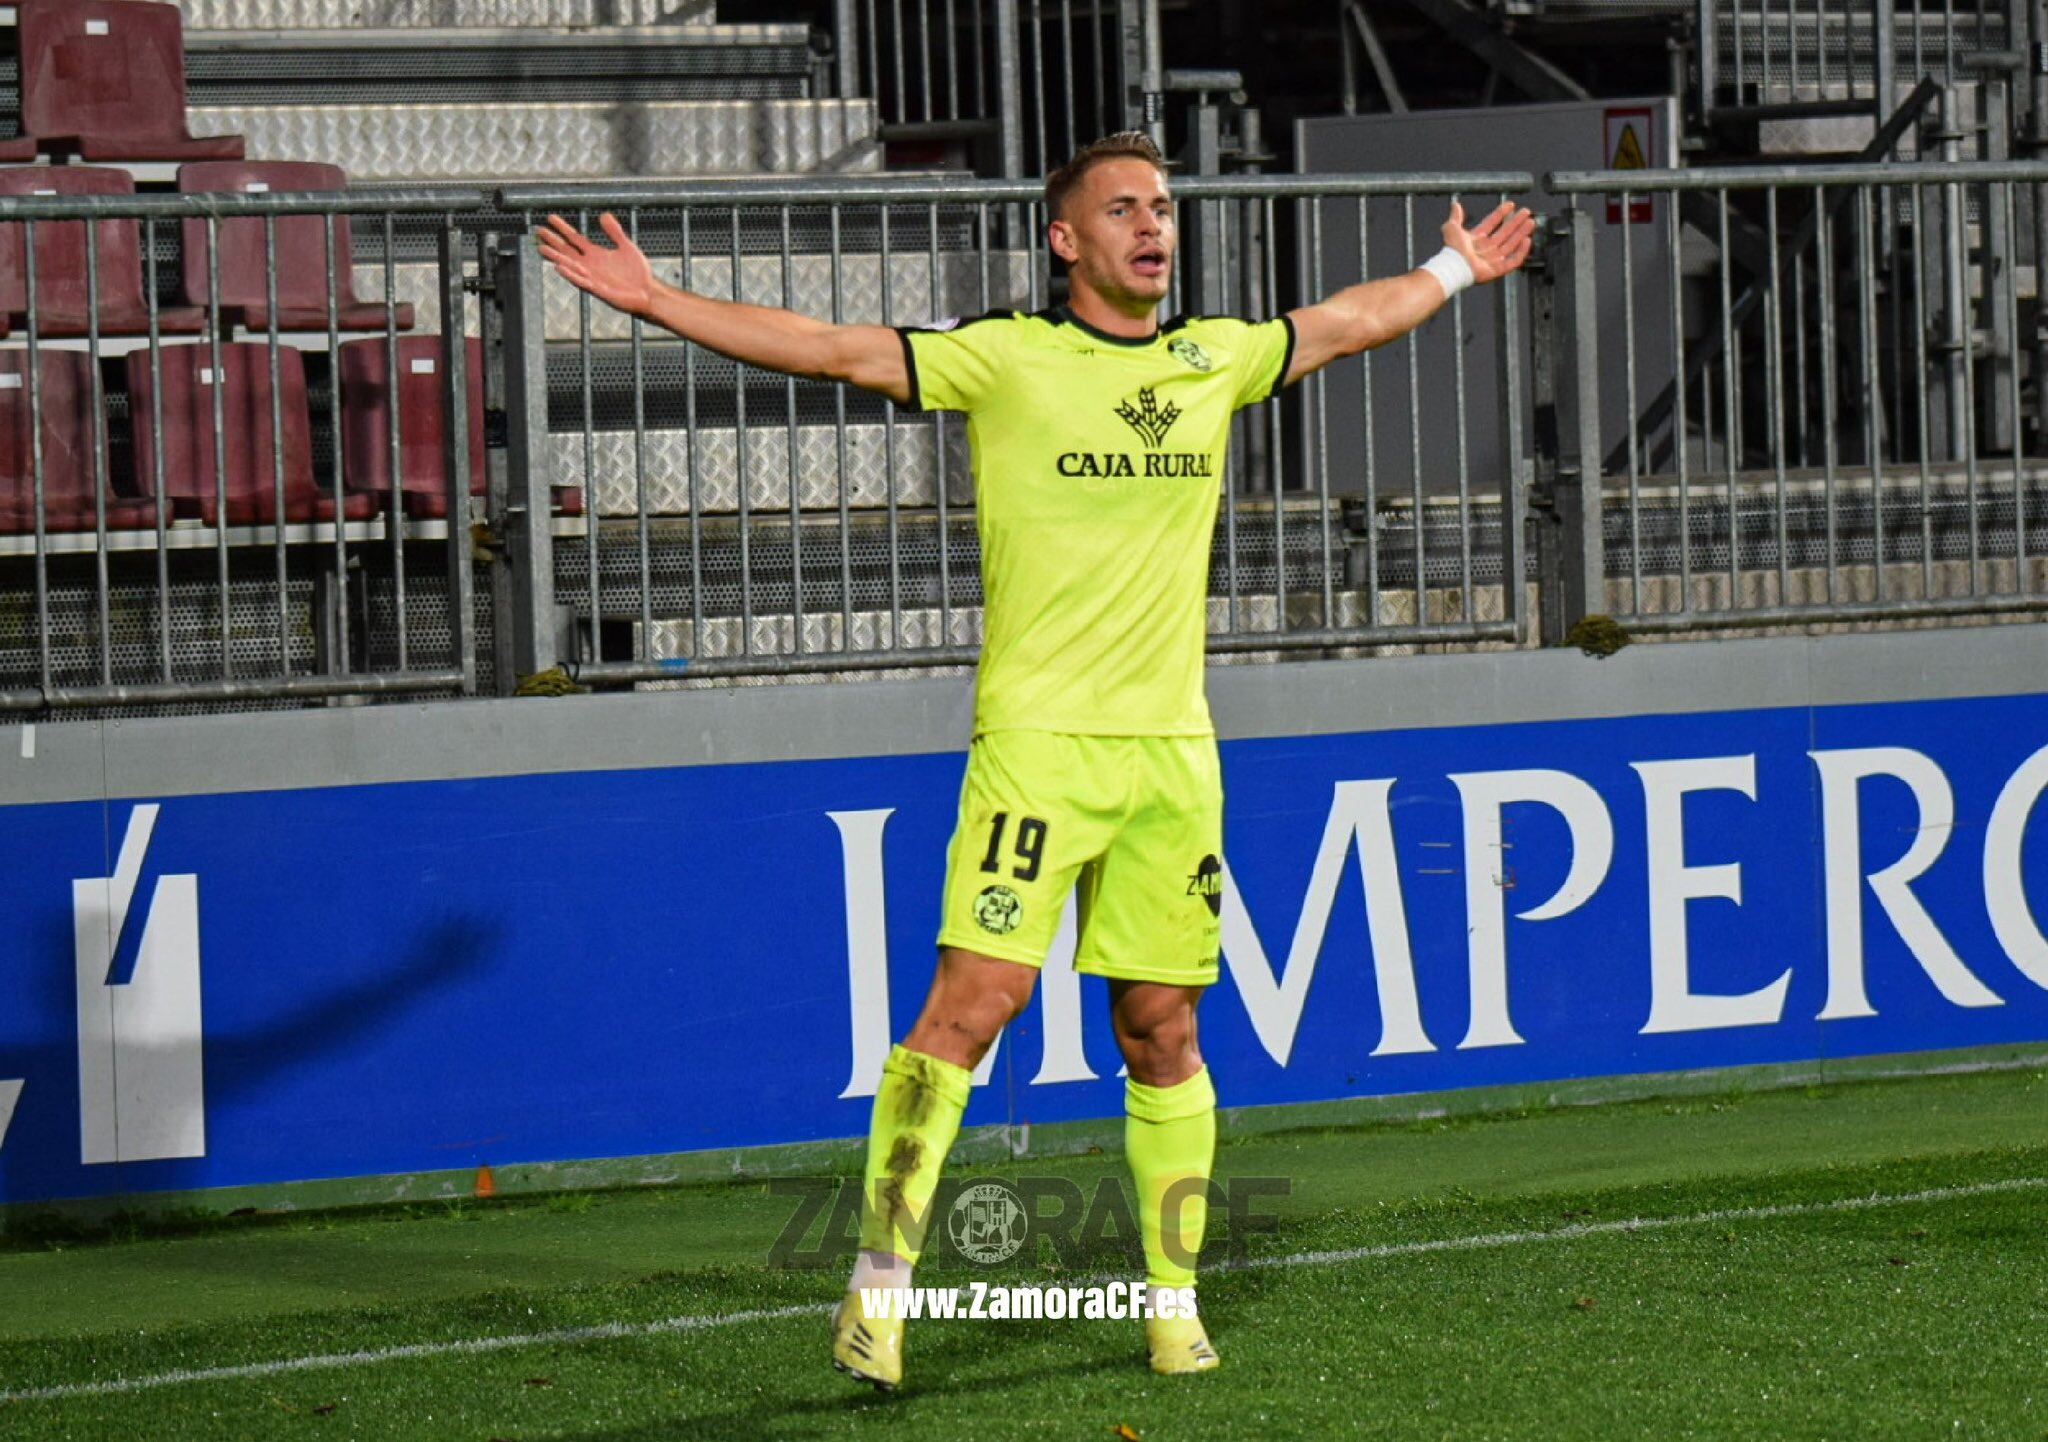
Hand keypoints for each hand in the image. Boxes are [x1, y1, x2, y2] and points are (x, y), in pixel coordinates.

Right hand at [534, 212, 655, 316]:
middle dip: (553, 241)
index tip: (550, 218)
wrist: (648, 292)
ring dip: (556, 257)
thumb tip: (604, 215)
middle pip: (567, 251)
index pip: (574, 238)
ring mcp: (592, 277)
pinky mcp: (598, 289)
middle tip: (538, 230)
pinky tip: (560, 267)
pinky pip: (581, 281)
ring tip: (542, 248)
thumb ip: (615, 232)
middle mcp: (590, 265)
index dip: (563, 228)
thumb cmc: (638, 272)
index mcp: (595, 254)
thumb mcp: (627, 247)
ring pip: (570, 265)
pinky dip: (570, 274)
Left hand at [1442, 199, 1536, 284]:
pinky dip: (1521, 252)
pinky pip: (1513, 261)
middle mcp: (1486, 248)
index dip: (1501, 213)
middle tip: (1526, 212)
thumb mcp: (1451, 228)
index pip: (1492, 223)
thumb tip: (1455, 204)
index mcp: (1476, 239)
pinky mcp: (1498, 269)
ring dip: (1521, 233)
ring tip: (1530, 222)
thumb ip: (1455, 216)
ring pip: (1511, 244)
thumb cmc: (1452, 250)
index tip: (1510, 204)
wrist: (1454, 266)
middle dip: (1516, 222)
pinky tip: (1527, 241)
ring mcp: (1493, 259)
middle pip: (1505, 233)